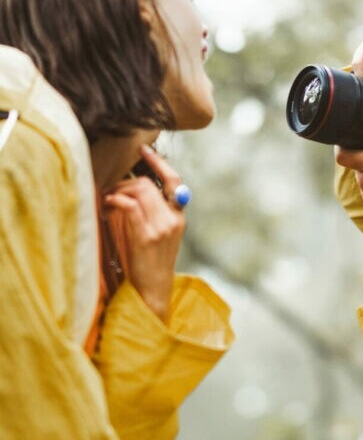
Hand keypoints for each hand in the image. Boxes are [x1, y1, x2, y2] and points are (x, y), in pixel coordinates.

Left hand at [103, 146, 186, 320]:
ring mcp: (161, 227)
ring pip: (139, 191)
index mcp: (178, 217)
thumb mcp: (159, 234)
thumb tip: (133, 185)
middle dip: (126, 182)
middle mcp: (173, 219)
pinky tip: (108, 204)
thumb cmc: (150, 262)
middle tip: (111, 189)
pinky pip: (130, 206)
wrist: (153, 290)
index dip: (158, 162)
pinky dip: (116, 200)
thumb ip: (154, 212)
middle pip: (148, 184)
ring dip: (118, 191)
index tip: (142, 149)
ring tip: (108, 199)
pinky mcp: (147, 236)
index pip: (174, 181)